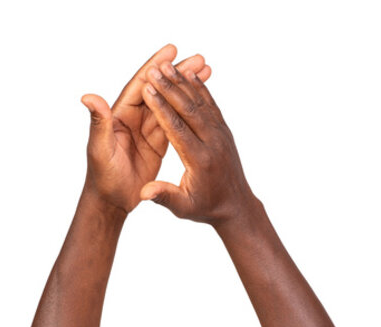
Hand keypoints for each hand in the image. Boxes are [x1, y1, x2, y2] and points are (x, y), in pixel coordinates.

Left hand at [81, 44, 210, 212]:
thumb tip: (88, 97)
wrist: (111, 202)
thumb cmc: (102, 177)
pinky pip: (174, 120)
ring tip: (206, 70)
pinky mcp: (157, 141)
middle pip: (158, 89)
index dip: (155, 68)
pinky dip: (187, 108)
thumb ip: (98, 122)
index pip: (139, 86)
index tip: (171, 51)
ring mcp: (145, 128)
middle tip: (198, 58)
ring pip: (169, 102)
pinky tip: (201, 99)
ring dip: (186, 87)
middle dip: (176, 73)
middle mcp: (132, 117)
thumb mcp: (99, 149)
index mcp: (119, 115)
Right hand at [139, 62, 256, 224]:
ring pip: (200, 103)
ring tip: (166, 65)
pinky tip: (188, 73)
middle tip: (154, 69)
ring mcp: (221, 134)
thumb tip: (144, 193)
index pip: (178, 128)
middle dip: (170, 88)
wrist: (235, 206)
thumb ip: (164, 197)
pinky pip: (210, 104)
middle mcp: (213, 143)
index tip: (148, 89)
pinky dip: (199, 88)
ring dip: (183, 82)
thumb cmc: (205, 208)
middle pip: (189, 110)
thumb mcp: (183, 207)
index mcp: (200, 160)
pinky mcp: (224, 130)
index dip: (162, 107)